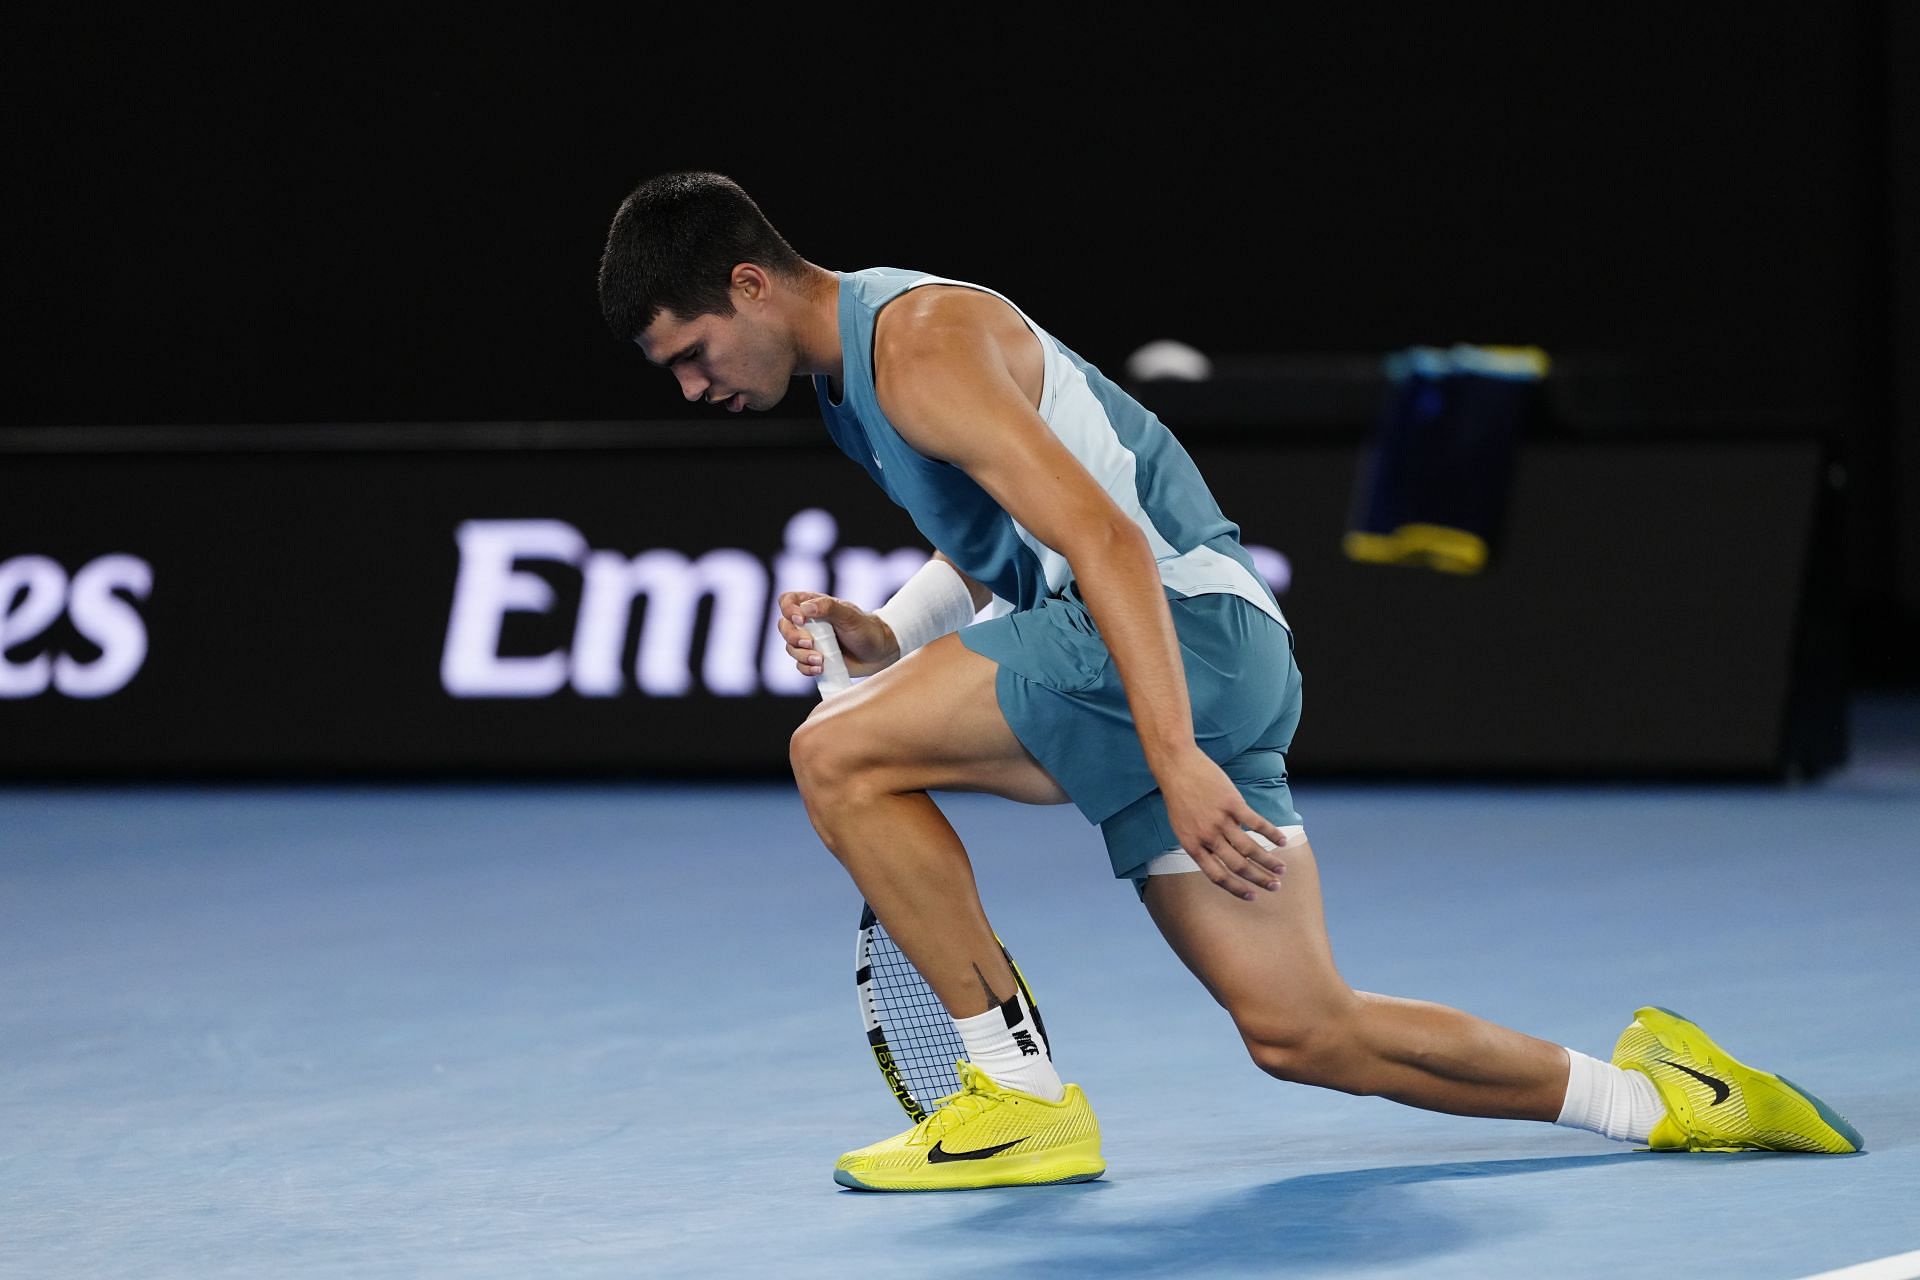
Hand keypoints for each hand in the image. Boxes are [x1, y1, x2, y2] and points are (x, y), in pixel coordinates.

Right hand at [777, 591, 899, 677]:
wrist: (879, 652)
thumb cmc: (866, 628)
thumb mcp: (849, 615)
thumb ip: (827, 607)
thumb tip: (804, 609)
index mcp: (814, 605)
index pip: (787, 601)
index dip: (788, 609)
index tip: (800, 619)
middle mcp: (809, 623)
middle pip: (784, 627)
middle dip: (793, 636)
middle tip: (810, 643)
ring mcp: (811, 642)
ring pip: (791, 648)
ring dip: (802, 655)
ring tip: (821, 661)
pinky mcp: (814, 660)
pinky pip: (800, 665)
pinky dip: (807, 668)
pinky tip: (821, 669)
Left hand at [1154, 745, 1289, 899]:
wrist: (1176, 766)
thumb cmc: (1178, 796)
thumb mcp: (1181, 826)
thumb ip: (1199, 843)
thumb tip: (1218, 857)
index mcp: (1192, 845)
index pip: (1217, 876)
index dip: (1236, 888)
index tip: (1252, 896)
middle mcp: (1207, 837)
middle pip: (1238, 866)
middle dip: (1259, 879)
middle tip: (1275, 887)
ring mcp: (1220, 820)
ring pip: (1250, 848)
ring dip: (1269, 861)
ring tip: (1282, 869)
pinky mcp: (1232, 803)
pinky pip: (1257, 823)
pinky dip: (1272, 833)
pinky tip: (1283, 841)